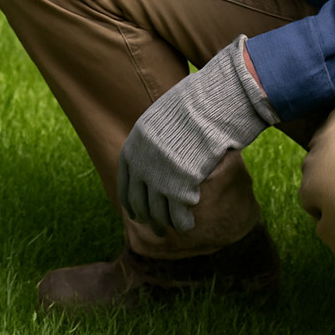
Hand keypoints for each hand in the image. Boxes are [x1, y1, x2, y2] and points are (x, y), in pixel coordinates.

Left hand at [117, 36, 278, 233]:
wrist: (208, 105)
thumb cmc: (192, 106)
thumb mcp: (161, 118)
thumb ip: (154, 138)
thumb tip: (155, 149)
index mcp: (133, 147)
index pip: (125, 183)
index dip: (131, 201)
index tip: (135, 213)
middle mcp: (141, 164)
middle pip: (140, 201)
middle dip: (147, 217)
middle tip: (155, 229)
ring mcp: (158, 177)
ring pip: (158, 211)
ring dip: (165, 223)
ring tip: (173, 229)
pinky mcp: (179, 186)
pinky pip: (177, 213)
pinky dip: (182, 222)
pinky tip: (187, 225)